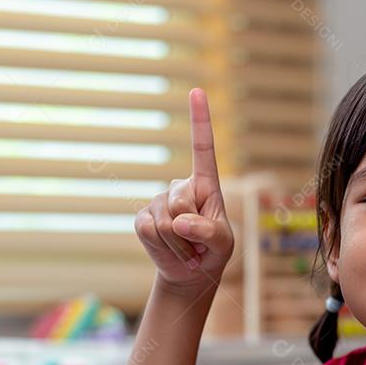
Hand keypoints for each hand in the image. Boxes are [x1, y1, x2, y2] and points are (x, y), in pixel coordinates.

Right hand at [134, 88, 233, 293]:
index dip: (199, 120)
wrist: (189, 274)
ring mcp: (158, 202)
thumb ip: (209, 232)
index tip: (196, 90)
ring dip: (180, 246)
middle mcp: (179, 187)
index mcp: (205, 184)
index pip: (203, 148)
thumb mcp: (223, 244)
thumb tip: (180, 222)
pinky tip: (171, 251)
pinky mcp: (142, 219)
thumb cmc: (213, 252)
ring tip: (187, 250)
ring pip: (166, 223)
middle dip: (191, 231)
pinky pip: (150, 232)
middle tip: (198, 244)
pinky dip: (165, 249)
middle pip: (180, 204)